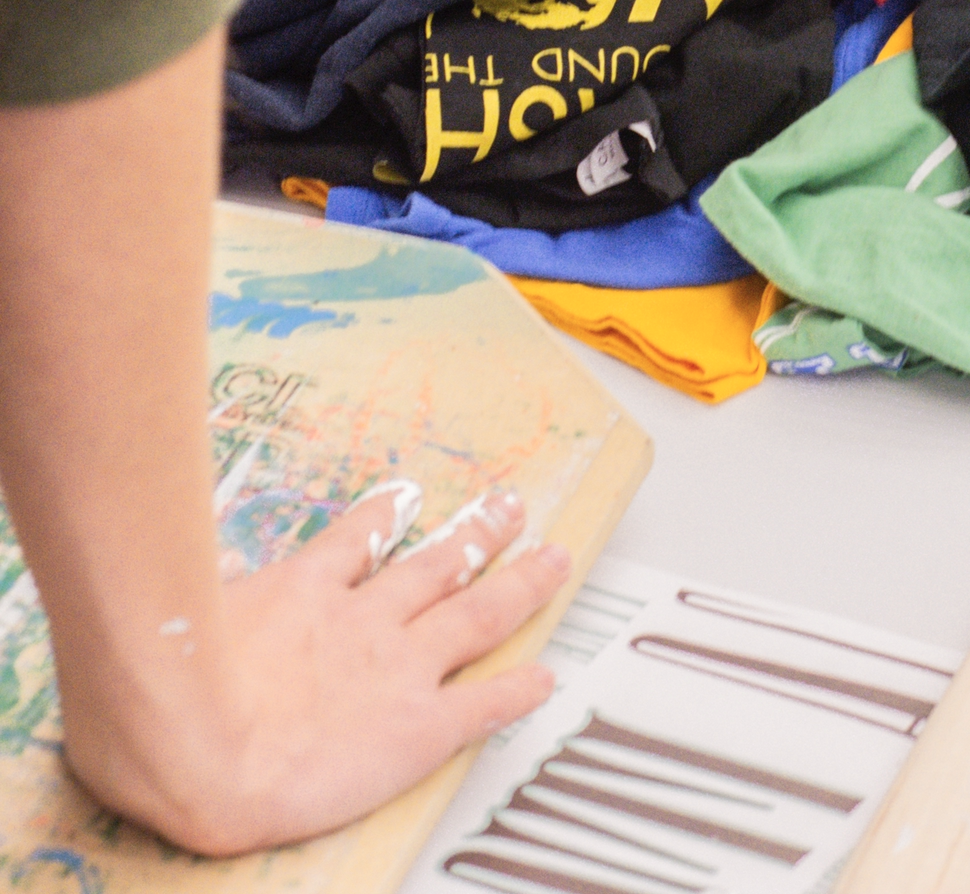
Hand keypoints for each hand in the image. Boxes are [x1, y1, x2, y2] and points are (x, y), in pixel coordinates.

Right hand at [61, 486, 568, 857]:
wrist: (199, 747)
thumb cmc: (165, 692)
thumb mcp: (168, 622)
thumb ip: (183, 605)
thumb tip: (142, 593)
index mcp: (302, 591)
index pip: (357, 542)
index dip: (388, 516)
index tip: (408, 498)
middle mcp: (361, 619)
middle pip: (437, 563)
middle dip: (480, 532)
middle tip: (512, 505)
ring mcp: (397, 667)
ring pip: (477, 611)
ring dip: (519, 583)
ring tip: (550, 557)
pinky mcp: (419, 727)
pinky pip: (483, 703)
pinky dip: (519, 689)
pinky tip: (546, 677)